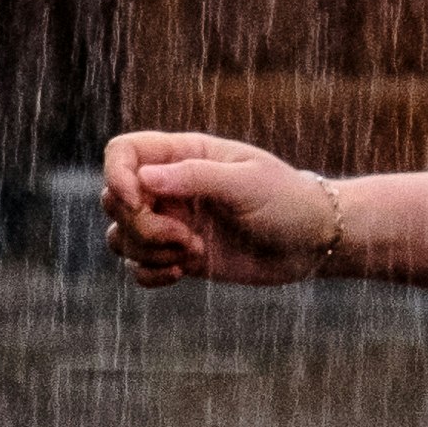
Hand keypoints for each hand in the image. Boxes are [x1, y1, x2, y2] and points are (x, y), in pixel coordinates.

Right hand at [100, 131, 343, 288]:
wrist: (313, 241)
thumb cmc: (286, 201)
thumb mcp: (246, 183)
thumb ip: (195, 177)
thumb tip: (143, 179)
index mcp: (183, 155)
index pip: (123, 152)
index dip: (116, 175)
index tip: (137, 201)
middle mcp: (170, 187)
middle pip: (114, 200)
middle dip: (139, 225)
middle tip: (183, 236)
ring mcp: (172, 222)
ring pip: (120, 236)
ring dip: (147, 251)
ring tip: (192, 252)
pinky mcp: (179, 256)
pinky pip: (137, 267)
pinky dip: (150, 274)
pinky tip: (182, 272)